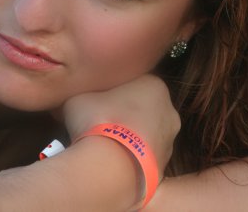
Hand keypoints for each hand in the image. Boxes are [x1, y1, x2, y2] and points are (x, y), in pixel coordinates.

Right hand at [62, 74, 179, 175]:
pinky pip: (142, 157)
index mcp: (153, 84)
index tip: (95, 101)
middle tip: (98, 123)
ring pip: (144, 134)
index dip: (112, 92)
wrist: (110, 165)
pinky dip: (130, 158)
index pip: (132, 82)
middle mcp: (168, 110)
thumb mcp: (77, 96)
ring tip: (103, 146)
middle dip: (123, 115)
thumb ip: (83, 94)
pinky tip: (112, 162)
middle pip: (141, 108)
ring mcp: (170, 140)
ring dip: (128, 138)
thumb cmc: (97, 119)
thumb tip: (77, 100)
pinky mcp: (164, 166)